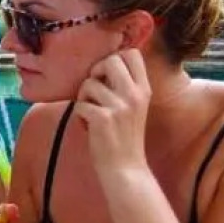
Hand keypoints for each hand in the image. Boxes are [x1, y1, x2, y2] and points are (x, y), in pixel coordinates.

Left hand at [75, 49, 151, 172]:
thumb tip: (100, 66)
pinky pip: (79, 105)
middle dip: (95, 72)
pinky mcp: (103, 119)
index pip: (132, 53)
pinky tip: (88, 128)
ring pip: (88, 84)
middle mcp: (134, 94)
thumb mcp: (133, 107)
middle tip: (94, 91)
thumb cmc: (124, 137)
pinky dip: (79, 116)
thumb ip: (123, 87)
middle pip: (110, 60)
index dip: (114, 58)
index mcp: (144, 90)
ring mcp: (119, 106)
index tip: (107, 76)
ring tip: (90, 114)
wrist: (125, 169)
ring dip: (83, 98)